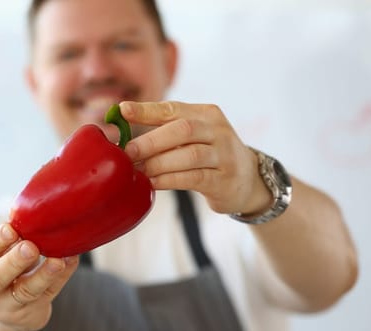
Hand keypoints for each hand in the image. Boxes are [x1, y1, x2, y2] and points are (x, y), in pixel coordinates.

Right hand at [0, 224, 78, 330]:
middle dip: (14, 261)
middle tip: (31, 246)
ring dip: (44, 274)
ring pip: (26, 291)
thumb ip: (7, 238)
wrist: (1, 312)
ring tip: (58, 260)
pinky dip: (62, 276)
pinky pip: (49, 294)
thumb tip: (28, 212)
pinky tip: (70, 260)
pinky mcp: (31, 315)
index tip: (10, 228)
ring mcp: (8, 307)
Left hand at [120, 101, 270, 214]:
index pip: (174, 108)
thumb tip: (122, 129)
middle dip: (151, 141)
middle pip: (182, 129)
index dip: (147, 110)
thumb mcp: (194, 135)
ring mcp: (224, 155)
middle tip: (128, 152)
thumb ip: (164, 130)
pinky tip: (153, 183)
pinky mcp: (224, 180)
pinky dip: (170, 180)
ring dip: (159, 163)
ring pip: (189, 155)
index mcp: (207, 113)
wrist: (248, 179)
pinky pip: (194, 178)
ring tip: (139, 170)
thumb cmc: (209, 154)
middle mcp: (218, 130)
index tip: (122, 111)